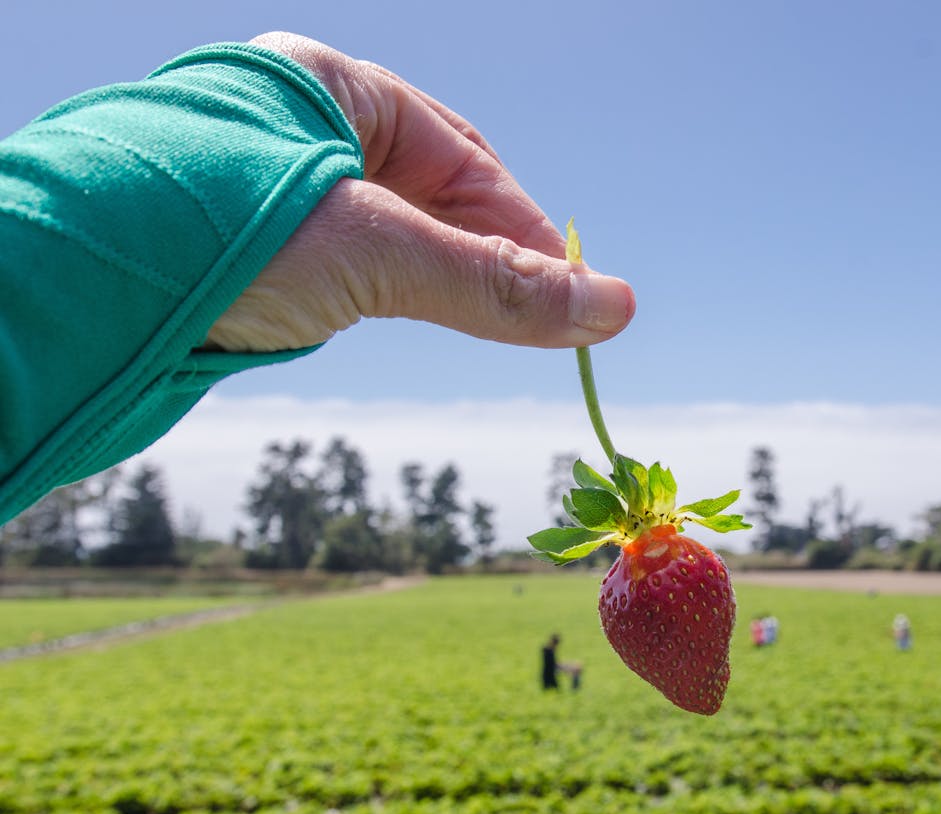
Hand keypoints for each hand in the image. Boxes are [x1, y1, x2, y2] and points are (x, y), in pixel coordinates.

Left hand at [204, 32, 634, 351]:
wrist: (54, 298)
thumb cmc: (211, 237)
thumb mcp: (372, 253)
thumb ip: (492, 284)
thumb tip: (613, 307)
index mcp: (326, 85)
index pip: (458, 156)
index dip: (519, 229)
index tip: (565, 298)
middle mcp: (296, 128)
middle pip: (425, 196)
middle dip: (478, 257)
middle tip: (527, 320)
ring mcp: (265, 190)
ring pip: (381, 239)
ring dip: (428, 287)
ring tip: (464, 330)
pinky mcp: (236, 251)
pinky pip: (333, 270)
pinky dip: (373, 303)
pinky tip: (378, 326)